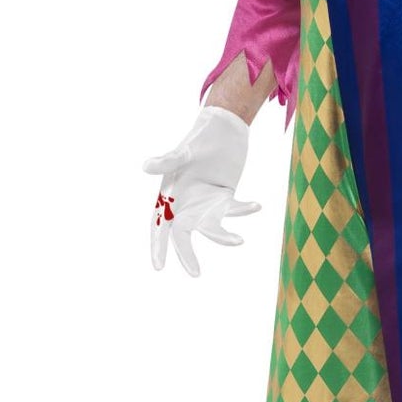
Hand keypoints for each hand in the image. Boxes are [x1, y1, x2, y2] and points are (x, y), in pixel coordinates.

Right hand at [144, 106, 259, 277]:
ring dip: (223, 236)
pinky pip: (233, 212)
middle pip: (183, 235)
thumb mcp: (184, 151)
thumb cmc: (198, 139)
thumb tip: (145, 166)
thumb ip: (167, 161)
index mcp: (169, 195)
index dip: (158, 246)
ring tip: (239, 241)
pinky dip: (244, 211)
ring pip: (212, 228)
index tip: (158, 267)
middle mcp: (186, 204)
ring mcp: (206, 203)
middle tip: (195, 274)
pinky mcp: (225, 199)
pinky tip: (256, 206)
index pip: (159, 225)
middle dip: (187, 255)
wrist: (223, 127)